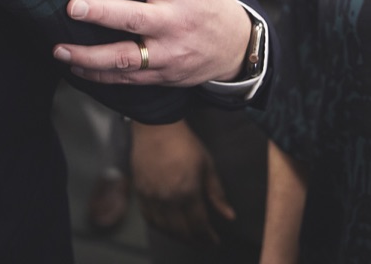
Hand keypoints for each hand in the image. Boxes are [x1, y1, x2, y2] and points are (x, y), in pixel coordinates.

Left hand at [52, 0, 248, 85]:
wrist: (233, 44)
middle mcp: (172, 20)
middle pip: (134, 17)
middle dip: (102, 13)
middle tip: (73, 6)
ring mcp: (166, 50)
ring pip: (126, 57)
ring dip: (90, 55)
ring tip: (59, 49)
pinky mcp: (161, 73)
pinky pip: (127, 77)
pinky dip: (99, 75)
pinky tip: (75, 67)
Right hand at [131, 120, 234, 245]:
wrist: (155, 127)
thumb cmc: (185, 144)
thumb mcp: (207, 165)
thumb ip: (217, 193)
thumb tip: (230, 216)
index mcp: (188, 191)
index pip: (199, 224)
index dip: (208, 237)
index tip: (214, 241)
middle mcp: (168, 198)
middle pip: (181, 231)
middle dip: (194, 240)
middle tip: (202, 242)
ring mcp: (151, 197)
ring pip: (164, 228)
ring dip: (177, 236)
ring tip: (187, 236)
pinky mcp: (140, 192)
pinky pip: (148, 218)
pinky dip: (159, 227)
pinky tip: (167, 227)